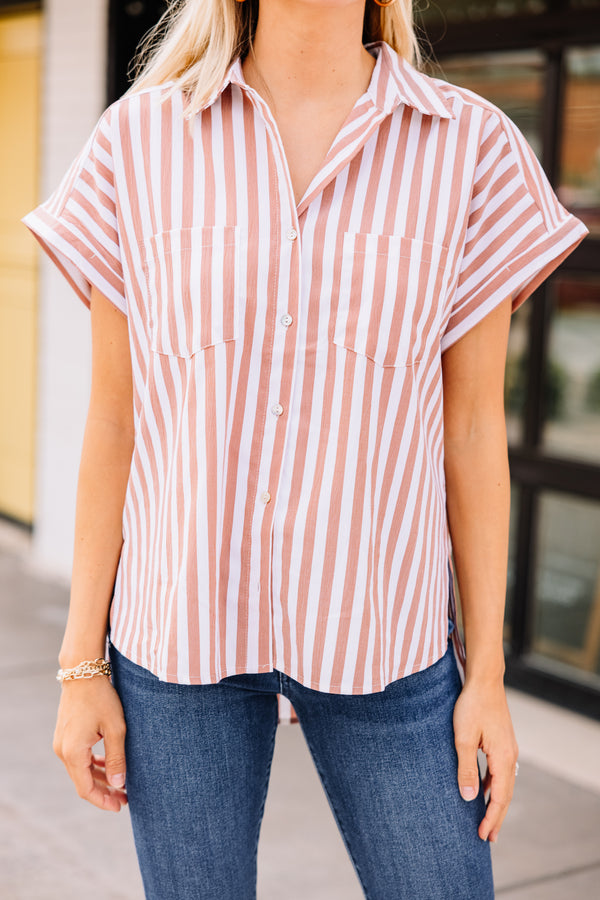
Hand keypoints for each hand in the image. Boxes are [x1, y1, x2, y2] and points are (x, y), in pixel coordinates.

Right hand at [53, 675, 127, 811]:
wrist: (83, 672)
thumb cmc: (102, 697)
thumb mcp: (116, 728)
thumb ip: (117, 757)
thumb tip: (119, 785)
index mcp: (73, 752)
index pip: (86, 789)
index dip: (103, 801)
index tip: (120, 806)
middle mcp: (63, 751)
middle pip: (83, 782)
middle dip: (104, 792)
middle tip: (125, 798)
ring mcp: (62, 743)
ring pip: (81, 770)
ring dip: (99, 778)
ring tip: (120, 784)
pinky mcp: (65, 735)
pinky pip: (79, 758)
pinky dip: (93, 765)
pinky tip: (108, 765)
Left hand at [452, 679, 518, 842]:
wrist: (484, 680)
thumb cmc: (472, 706)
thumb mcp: (463, 738)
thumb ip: (466, 769)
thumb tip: (469, 798)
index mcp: (503, 758)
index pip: (500, 797)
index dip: (491, 818)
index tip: (483, 835)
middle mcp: (510, 756)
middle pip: (505, 794)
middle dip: (496, 816)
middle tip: (487, 837)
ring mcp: (508, 749)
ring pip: (503, 783)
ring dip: (494, 802)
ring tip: (486, 819)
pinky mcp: (501, 742)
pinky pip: (499, 771)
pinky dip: (492, 785)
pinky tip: (482, 789)